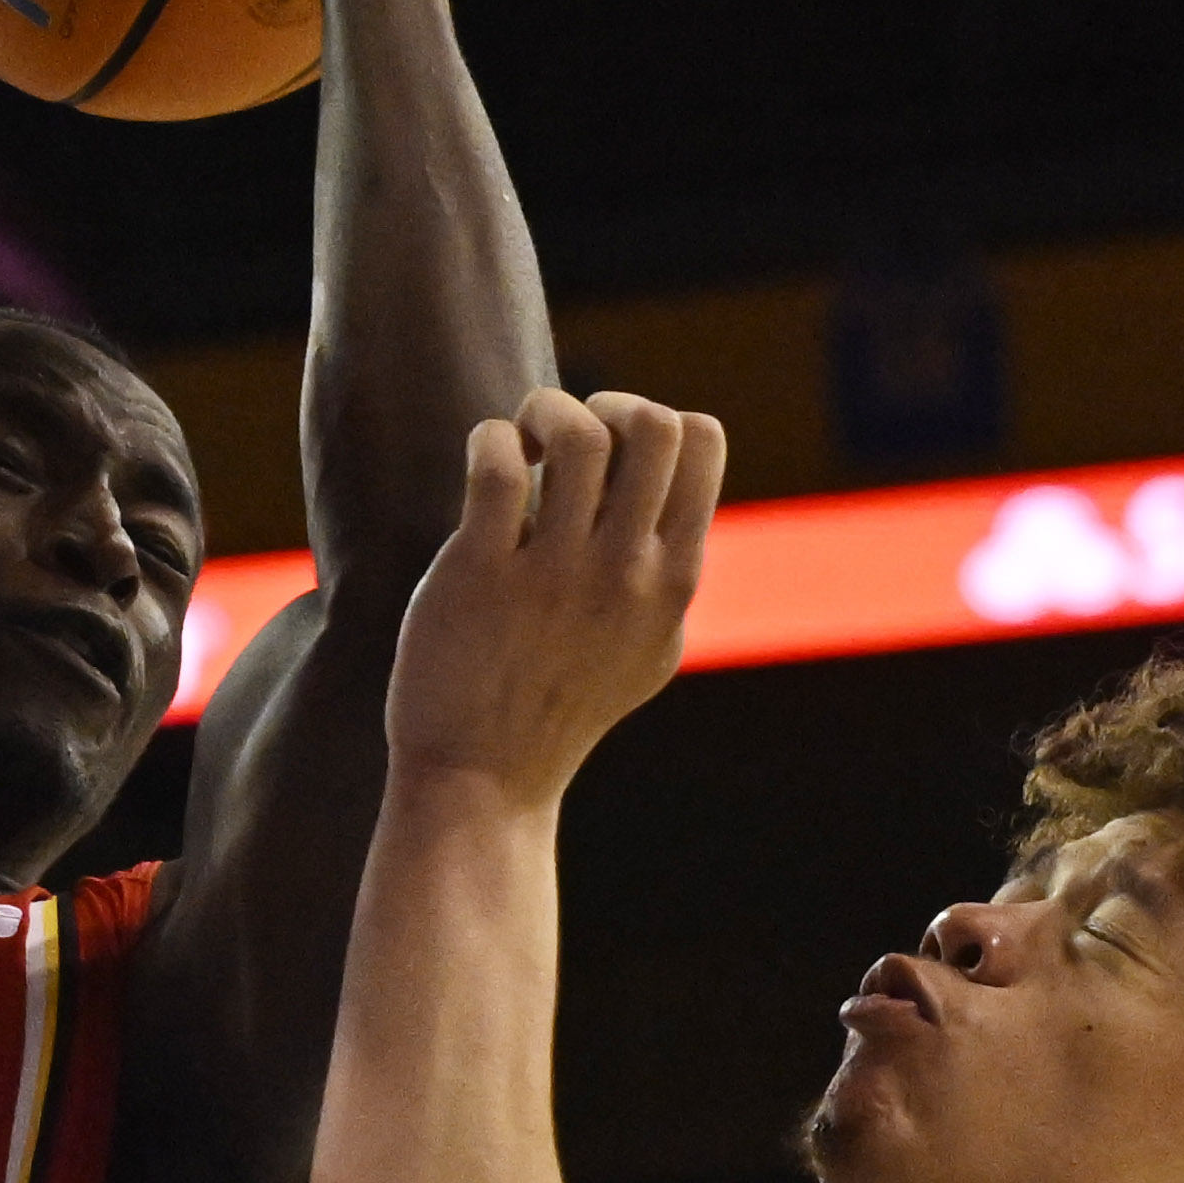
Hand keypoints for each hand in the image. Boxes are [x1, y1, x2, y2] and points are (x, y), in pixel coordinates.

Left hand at [385, 387, 723, 806]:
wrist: (485, 780)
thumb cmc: (561, 708)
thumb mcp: (648, 649)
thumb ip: (669, 577)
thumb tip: (675, 509)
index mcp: (672, 578)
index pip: (704, 443)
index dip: (655, 416)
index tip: (611, 451)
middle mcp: (624, 571)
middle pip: (653, 425)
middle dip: (604, 402)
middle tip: (560, 440)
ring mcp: (554, 573)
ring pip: (576, 432)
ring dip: (541, 410)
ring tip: (518, 447)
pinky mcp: (480, 575)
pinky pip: (495, 465)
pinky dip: (489, 439)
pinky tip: (481, 466)